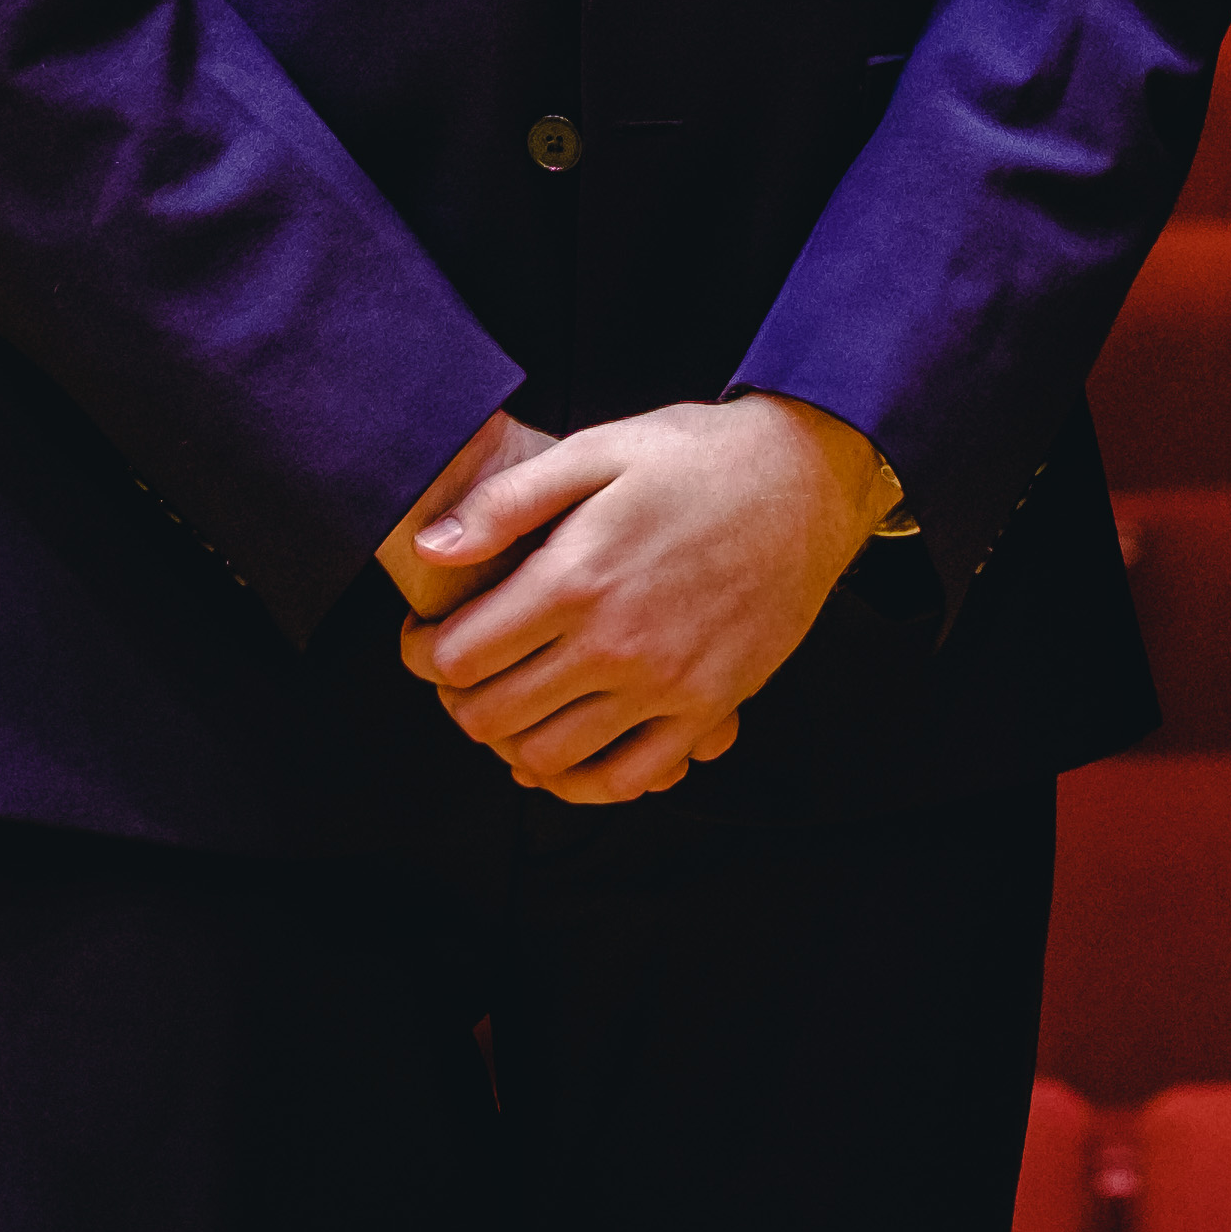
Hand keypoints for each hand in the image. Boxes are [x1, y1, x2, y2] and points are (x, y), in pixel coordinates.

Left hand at [395, 394, 893, 803]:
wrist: (808, 478)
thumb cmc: (700, 457)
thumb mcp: (596, 450)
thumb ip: (507, 503)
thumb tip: (433, 547)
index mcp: (577, 575)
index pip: (460, 655)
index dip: (422, 654)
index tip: (424, 641)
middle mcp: (616, 642)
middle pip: (493, 714)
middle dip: (458, 701)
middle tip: (462, 675)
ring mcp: (665, 683)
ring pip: (549, 756)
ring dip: (510, 742)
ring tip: (512, 705)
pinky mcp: (708, 706)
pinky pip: (629, 778)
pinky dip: (583, 781)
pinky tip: (568, 752)